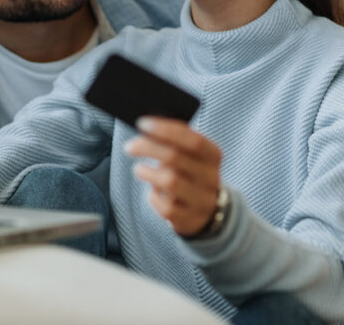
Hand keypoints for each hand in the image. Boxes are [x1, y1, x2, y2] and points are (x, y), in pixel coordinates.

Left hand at [124, 117, 221, 236]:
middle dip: (148, 148)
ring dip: (148, 172)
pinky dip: (154, 197)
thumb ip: (175, 140)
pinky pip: (166, 207)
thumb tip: (147, 127)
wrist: (206, 210)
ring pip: (170, 181)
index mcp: (213, 155)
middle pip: (176, 157)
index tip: (142, 123)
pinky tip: (152, 191)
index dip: (166, 130)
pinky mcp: (189, 219)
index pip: (193, 140)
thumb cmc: (190, 173)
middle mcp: (211, 177)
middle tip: (130, 146)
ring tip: (139, 169)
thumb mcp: (191, 155)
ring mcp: (201, 200)